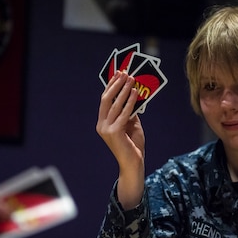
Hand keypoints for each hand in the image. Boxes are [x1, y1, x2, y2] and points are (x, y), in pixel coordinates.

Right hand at [96, 71, 145, 208]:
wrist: (133, 163)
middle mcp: (101, 125)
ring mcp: (106, 129)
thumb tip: (133, 94)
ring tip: (132, 80)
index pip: (105, 100)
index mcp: (103, 123)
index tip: (118, 74)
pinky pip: (124, 113)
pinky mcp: (114, 133)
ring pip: (115, 104)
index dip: (111, 86)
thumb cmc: (133, 145)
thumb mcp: (131, 124)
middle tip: (125, 73)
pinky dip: (130, 102)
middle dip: (116, 85)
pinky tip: (136, 93)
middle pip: (106, 99)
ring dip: (124, 90)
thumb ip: (129, 111)